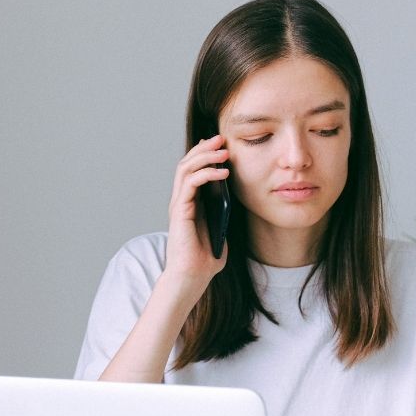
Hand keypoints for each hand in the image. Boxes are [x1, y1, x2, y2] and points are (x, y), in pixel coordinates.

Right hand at [164, 134, 230, 290]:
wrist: (193, 277)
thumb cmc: (206, 258)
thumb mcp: (222, 228)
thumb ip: (225, 213)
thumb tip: (236, 196)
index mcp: (191, 203)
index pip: (193, 170)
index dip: (205, 154)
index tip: (222, 144)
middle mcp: (182, 200)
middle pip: (187, 163)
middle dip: (204, 148)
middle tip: (221, 138)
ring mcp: (179, 204)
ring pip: (185, 168)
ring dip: (205, 156)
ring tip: (223, 150)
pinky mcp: (179, 211)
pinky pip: (190, 184)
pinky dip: (206, 174)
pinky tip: (223, 172)